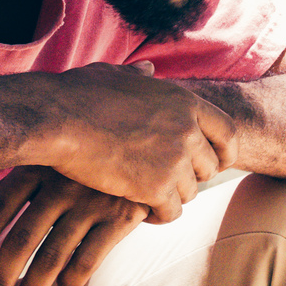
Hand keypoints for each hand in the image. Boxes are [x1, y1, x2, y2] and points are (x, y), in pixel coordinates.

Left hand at [0, 167, 144, 285]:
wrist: (145, 146)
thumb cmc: (80, 162)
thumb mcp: (43, 166)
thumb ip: (6, 190)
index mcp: (35, 168)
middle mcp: (60, 183)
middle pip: (21, 240)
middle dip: (0, 280)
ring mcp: (92, 200)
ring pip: (53, 256)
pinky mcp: (121, 215)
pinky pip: (90, 256)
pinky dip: (72, 278)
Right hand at [32, 63, 237, 221]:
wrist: (57, 119)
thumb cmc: (77, 94)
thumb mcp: (115, 75)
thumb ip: (139, 76)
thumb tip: (147, 70)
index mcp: (183, 101)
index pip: (228, 131)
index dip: (224, 151)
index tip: (215, 163)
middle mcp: (187, 129)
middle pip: (211, 166)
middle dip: (194, 177)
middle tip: (170, 183)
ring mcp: (174, 159)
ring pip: (190, 191)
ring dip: (172, 197)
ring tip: (149, 198)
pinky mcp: (155, 187)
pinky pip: (171, 212)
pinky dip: (159, 216)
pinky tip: (142, 213)